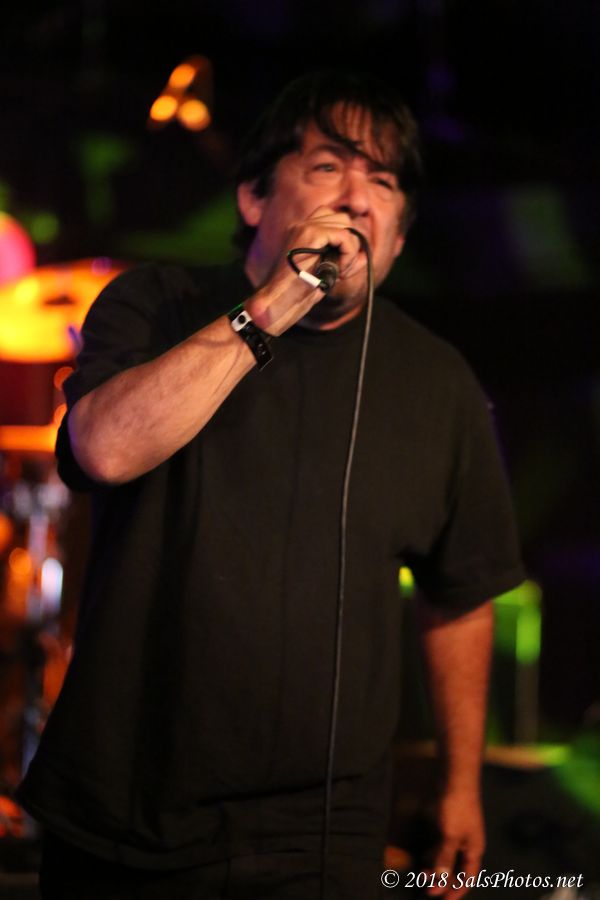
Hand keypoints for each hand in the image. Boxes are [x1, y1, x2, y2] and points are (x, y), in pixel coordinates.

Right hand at [245, 207, 363, 335]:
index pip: (334, 220)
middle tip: (343, 270)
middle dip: (350, 244)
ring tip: (340, 271)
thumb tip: (365, 254)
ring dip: (350, 250)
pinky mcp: (310, 234)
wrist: (279, 302)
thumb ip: (340, 258)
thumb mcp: (324, 271)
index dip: (345, 242)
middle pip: (342, 219)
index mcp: (302, 231)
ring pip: (345, 224)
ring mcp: (304, 227)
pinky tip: (340, 272)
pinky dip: (349, 254)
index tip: (343, 268)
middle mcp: (302, 224)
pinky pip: (344, 235)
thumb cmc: (298, 293)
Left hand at [425, 789, 484, 898]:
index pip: (467, 878)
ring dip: (436, 867)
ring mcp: (458, 834)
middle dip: (443, 881)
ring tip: (422, 874)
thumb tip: (438, 883)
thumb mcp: (450, 836)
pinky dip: (434, 854)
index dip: (456, 891)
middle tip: (427, 888)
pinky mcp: (448, 825)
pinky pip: (442, 846)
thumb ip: (444, 859)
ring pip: (447, 858)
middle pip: (456, 869)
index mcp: (474, 850)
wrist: (455, 778)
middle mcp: (467, 844)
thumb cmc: (457, 806)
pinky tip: (423, 856)